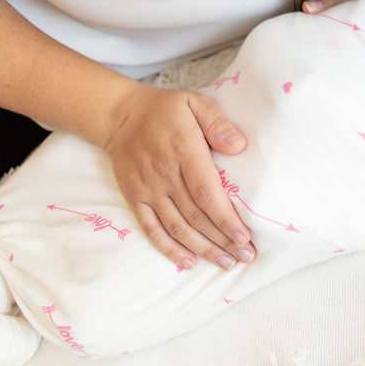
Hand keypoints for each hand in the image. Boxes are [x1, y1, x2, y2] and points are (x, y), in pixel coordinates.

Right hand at [104, 85, 255, 269]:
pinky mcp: (134, 198)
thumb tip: (239, 146)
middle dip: (223, 240)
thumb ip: (218, 123)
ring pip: (177, 227)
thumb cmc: (165, 110)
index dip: (226, 218)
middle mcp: (164, 174)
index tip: (244, 236)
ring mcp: (148, 189)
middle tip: (246, 255)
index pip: (206, 192)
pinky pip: (152, 229)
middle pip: (196, 216)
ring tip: (225, 262)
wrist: (118, 115)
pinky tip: (189, 262)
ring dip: (203, 249)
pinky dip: (170, 249)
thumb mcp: (194, 103)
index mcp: (183, 150)